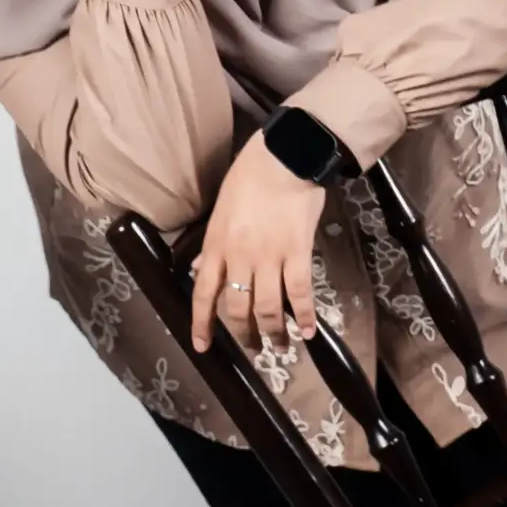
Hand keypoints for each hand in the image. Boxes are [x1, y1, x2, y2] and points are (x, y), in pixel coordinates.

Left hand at [191, 131, 325, 352]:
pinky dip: (303, 316)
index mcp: (216, 245)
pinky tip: (307, 332)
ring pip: (267, 308)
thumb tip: (199, 270)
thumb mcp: (220, 211)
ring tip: (280, 346)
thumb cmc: (249, 178)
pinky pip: (299, 294)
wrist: (283, 158)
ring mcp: (269, 256)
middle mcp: (240, 257)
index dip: (202, 324)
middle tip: (254, 348)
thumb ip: (212, 246)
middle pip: (237, 309)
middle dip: (244, 335)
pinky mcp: (298, 253)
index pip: (203, 293)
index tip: (203, 346)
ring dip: (273, 333)